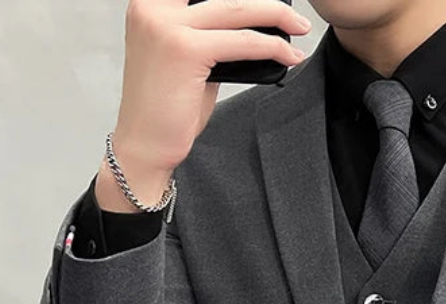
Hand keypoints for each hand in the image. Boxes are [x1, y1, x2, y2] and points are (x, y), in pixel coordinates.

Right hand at [113, 0, 313, 175]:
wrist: (145, 146)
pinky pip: (241, 42)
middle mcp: (153, 8)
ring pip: (236, 9)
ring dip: (275, 16)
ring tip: (299, 28)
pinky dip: (270, 47)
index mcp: (150, 3)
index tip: (267, 2)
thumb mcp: (188, 60)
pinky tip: (289, 56)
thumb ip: (209, 36)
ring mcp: (166, 26)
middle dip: (265, 2)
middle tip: (294, 15)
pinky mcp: (184, 50)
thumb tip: (246, 28)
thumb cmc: (166, 109)